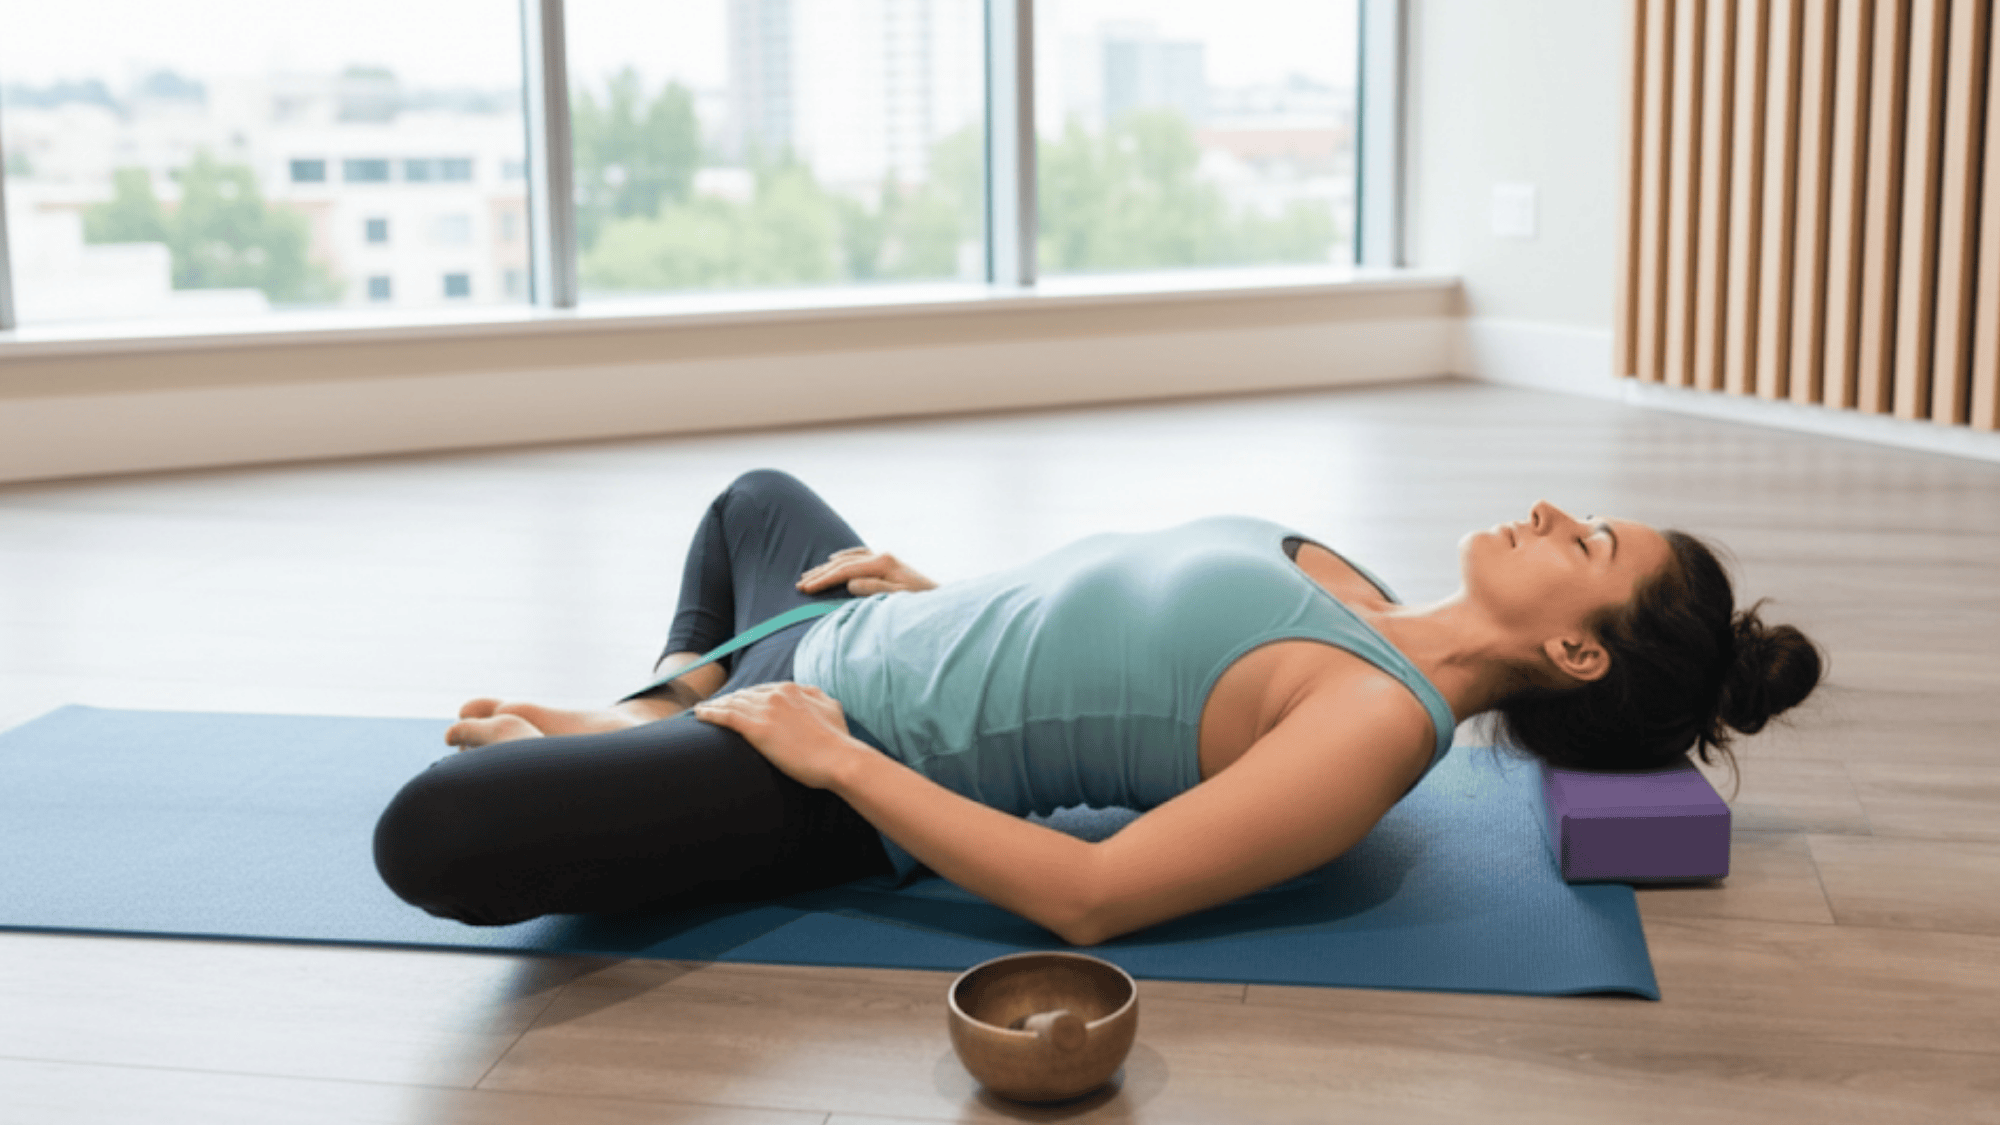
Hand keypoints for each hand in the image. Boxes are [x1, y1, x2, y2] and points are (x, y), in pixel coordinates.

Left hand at [692, 683, 863, 789]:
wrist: (839, 758)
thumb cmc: (838, 739)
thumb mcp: (831, 707)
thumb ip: (815, 696)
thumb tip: (807, 692)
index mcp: (793, 689)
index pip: (763, 690)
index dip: (748, 696)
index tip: (738, 702)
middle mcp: (777, 694)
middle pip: (744, 695)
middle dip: (729, 700)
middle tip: (715, 707)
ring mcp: (766, 710)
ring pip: (732, 703)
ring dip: (715, 705)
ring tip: (703, 711)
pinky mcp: (756, 728)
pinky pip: (726, 716)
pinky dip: (710, 713)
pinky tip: (698, 715)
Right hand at [797, 546, 937, 595]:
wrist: (942, 601)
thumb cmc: (922, 604)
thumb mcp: (899, 600)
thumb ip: (874, 590)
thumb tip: (850, 583)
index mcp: (883, 563)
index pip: (845, 571)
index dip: (823, 579)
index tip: (805, 588)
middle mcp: (883, 556)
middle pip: (844, 563)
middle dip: (820, 573)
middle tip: (800, 584)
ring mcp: (886, 558)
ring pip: (850, 558)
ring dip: (828, 566)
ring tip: (809, 575)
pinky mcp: (888, 563)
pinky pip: (860, 555)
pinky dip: (845, 557)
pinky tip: (835, 559)